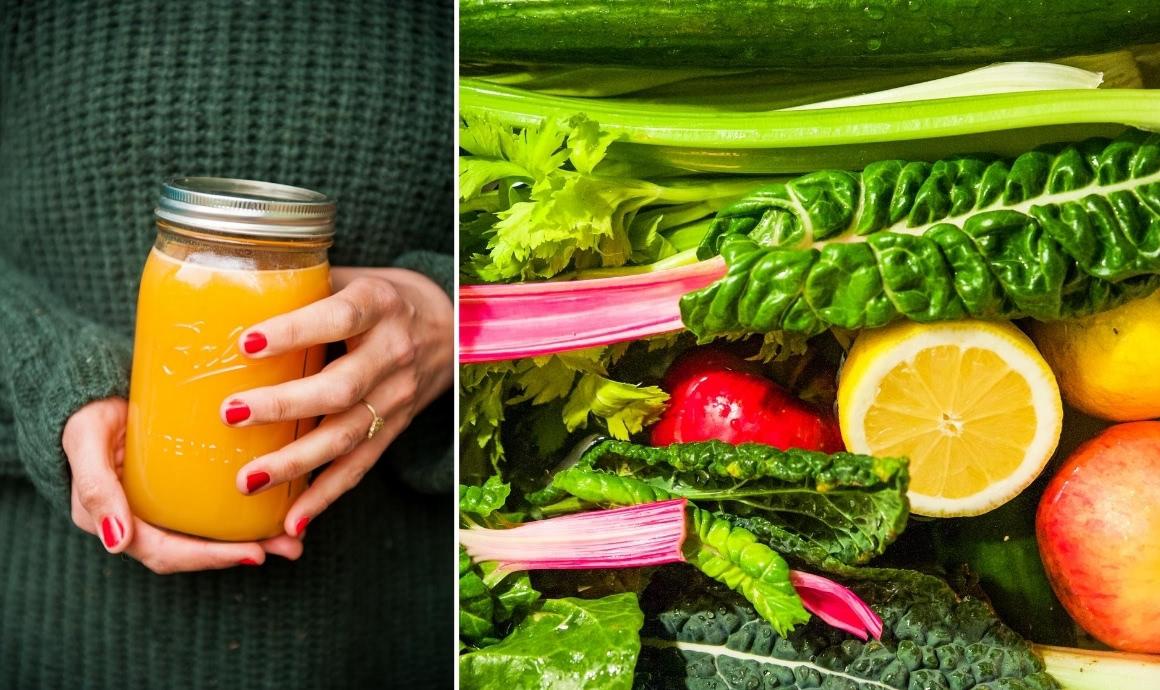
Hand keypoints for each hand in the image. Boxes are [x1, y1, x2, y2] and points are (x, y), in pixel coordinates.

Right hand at [62, 398, 303, 573]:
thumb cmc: (88, 417)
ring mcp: (166, 506)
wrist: (93, 393)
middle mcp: (144, 521)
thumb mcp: (87, 444)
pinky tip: (279, 508)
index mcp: (118, 521)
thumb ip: (96, 489)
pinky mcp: (185, 487)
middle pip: (197, 550)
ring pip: (210, 533)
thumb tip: (117, 544)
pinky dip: (247, 514)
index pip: (167, 552)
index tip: (254, 554)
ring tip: (296, 538)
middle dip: (244, 552)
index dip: (210, 558)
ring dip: (255, 538)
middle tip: (291, 546)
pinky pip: (216, 509)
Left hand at [222, 267, 452, 534]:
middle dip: (284, 406)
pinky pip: (359, 467)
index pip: (339, 318)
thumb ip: (304, 287)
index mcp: (379, 305)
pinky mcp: (395, 429)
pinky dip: (325, 497)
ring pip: (347, 436)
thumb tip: (225, 293)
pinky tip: (291, 521)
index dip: (295, 331)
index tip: (246, 344)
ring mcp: (397, 396)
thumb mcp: (354, 279)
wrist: (451, 327)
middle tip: (232, 414)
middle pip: (341, 388)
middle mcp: (393, 353)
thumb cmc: (383, 298)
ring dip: (296, 463)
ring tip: (247, 480)